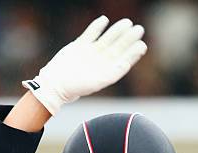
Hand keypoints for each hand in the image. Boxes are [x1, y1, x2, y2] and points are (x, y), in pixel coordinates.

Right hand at [22, 16, 146, 114]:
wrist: (55, 84)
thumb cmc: (76, 87)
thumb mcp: (97, 82)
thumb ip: (112, 74)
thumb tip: (126, 65)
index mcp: (106, 72)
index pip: (123, 60)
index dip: (133, 53)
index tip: (142, 45)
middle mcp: (100, 62)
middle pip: (118, 47)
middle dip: (129, 38)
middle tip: (139, 29)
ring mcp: (90, 53)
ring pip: (107, 39)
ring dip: (117, 30)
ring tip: (127, 22)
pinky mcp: (79, 46)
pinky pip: (90, 34)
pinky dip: (97, 26)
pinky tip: (104, 20)